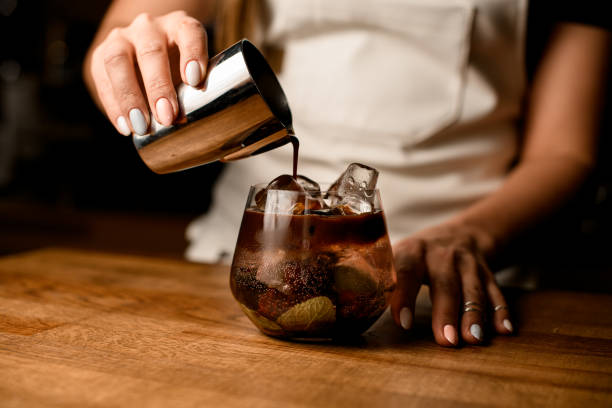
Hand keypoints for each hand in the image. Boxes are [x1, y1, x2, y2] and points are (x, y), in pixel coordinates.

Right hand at [89, 11, 207, 135]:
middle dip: (158, 87)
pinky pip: (101, 77)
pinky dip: (113, 105)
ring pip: (118, 60)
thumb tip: (181, 121)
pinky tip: (124, 126)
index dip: (193, 53)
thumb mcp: (189, 75)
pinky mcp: (101, 53)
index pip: (189, 32)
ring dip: (129, 97)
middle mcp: (149, 28)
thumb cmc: (176, 71)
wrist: (143, 60)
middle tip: (167, 117)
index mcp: (179, 26)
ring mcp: (122, 37)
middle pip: (151, 51)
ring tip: (140, 127)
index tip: (195, 80)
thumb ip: (190, 93)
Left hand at [391, 223, 512, 345]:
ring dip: (475, 315)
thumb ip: (382, 276)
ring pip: (473, 288)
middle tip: (446, 341)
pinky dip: (501, 311)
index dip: (403, 295)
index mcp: (413, 250)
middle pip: (445, 283)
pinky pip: (496, 292)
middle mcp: (443, 255)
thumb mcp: (399, 255)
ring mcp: (468, 264)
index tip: (401, 322)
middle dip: (446, 312)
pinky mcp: (488, 273)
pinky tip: (504, 331)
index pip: (405, 271)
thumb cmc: (420, 254)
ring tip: (474, 340)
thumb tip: (350, 297)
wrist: (463, 233)